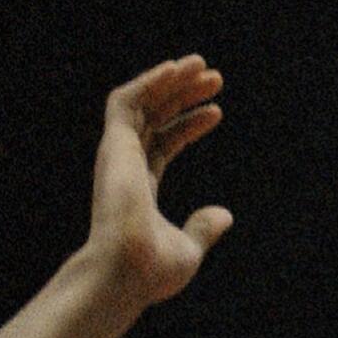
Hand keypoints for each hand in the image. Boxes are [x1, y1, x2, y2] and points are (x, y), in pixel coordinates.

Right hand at [85, 59, 232, 312]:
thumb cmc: (152, 270)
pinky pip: (126, 101)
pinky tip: (175, 70)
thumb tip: (224, 215)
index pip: (163, 144)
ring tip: (201, 65)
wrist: (127, 272)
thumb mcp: (188, 249)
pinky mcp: (113, 146)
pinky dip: (148, 82)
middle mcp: (125, 168)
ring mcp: (117, 156)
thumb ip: (202, 229)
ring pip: (141, 103)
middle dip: (183, 95)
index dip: (189, 126)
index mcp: (139, 188)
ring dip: (169, 81)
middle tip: (216, 78)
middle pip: (154, 119)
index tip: (217, 111)